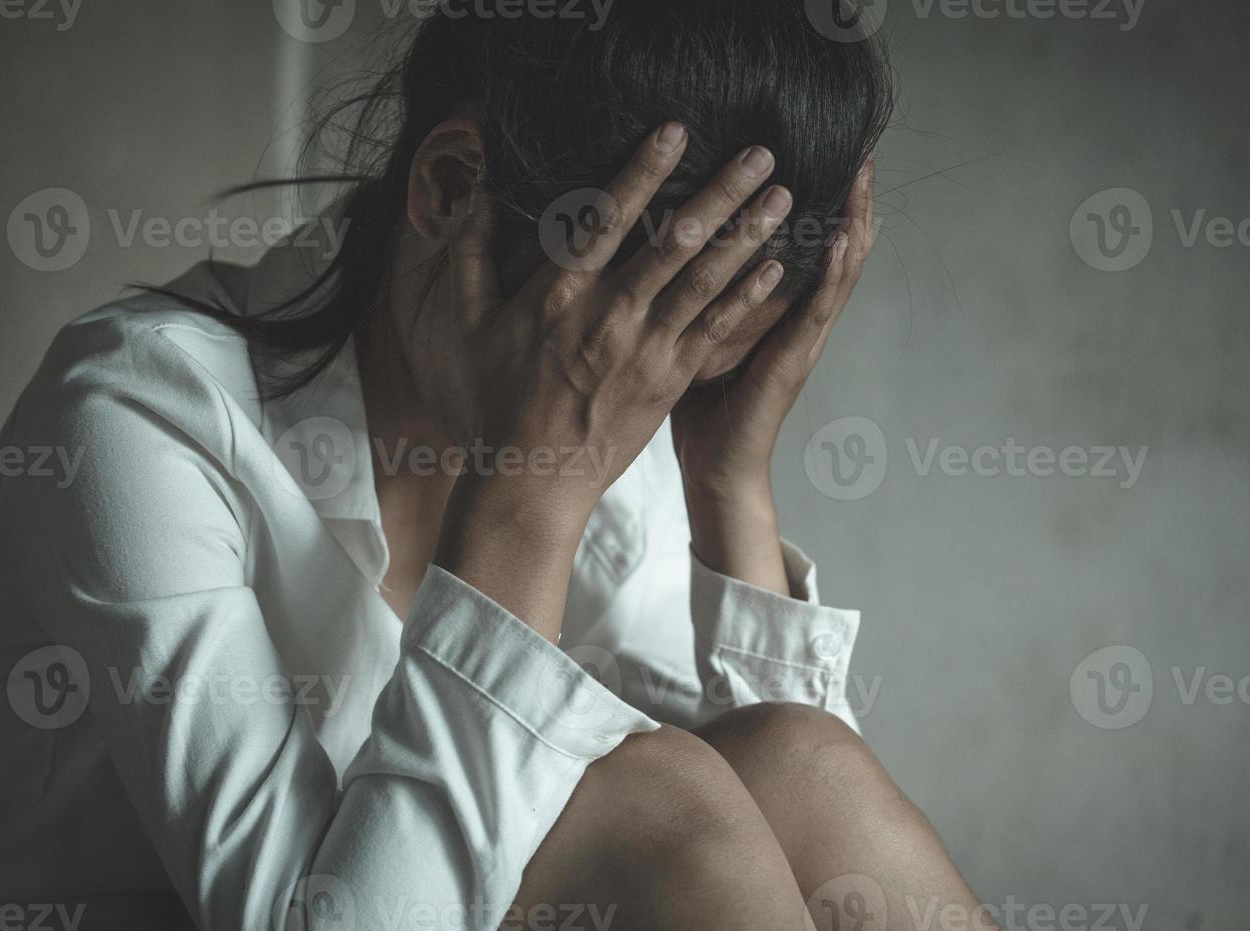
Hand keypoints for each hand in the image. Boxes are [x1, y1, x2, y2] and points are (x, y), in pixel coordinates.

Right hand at [432, 124, 795, 634]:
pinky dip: (747, 297)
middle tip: (760, 151)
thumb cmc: (494, 402)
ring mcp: (645, 349)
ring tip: (782, 197)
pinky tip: (777, 267)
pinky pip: (715, 330)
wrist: (531, 480)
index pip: (607, 218)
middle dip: (721, 192)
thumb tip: (469, 199)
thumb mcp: (466, 327)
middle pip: (675, 241)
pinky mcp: (669, 380)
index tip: (675, 130)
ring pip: (706, 280)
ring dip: (748, 235)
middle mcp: (610, 315)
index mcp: (560, 294)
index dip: (643, 170)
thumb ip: (471, 258)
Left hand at [671, 160, 875, 591]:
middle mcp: (797, 317)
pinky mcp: (795, 361)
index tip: (821, 147)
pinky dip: (833, 273)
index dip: (819, 197)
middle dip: (847, 196)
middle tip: (858, 144)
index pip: (805, 240)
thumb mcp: (696, 328)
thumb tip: (661, 233)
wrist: (713, 467)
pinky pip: (818, 310)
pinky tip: (841, 240)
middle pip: (834, 244)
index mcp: (775, 307)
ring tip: (862, 176)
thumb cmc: (697, 402)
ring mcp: (803, 339)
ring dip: (852, 221)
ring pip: (839, 269)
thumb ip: (697, 286)